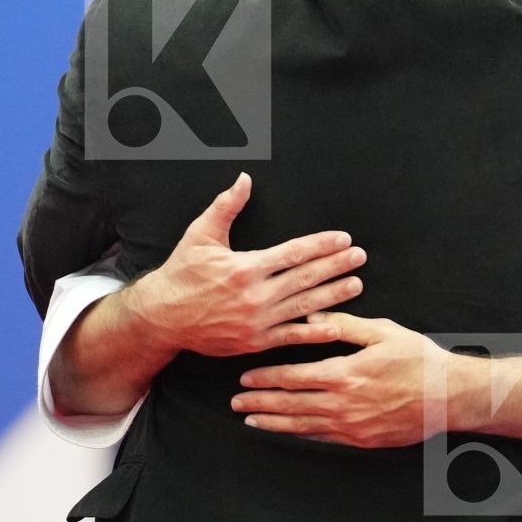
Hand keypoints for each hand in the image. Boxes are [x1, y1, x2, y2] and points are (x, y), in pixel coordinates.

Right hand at [126, 173, 366, 358]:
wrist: (161, 317)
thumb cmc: (182, 273)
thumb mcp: (200, 235)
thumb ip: (226, 206)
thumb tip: (244, 179)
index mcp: (245, 267)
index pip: (293, 253)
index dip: (321, 245)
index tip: (343, 239)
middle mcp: (254, 295)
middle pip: (305, 278)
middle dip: (335, 266)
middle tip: (359, 257)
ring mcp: (256, 322)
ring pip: (303, 307)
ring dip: (333, 295)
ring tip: (356, 284)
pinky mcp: (253, 342)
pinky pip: (289, 337)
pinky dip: (313, 333)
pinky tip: (335, 327)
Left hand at [230, 313, 451, 446]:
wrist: (449, 396)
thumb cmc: (419, 360)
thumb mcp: (383, 332)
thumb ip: (345, 325)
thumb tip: (312, 317)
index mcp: (344, 374)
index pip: (294, 376)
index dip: (268, 378)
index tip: (246, 378)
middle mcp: (342, 404)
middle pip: (291, 405)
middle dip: (260, 403)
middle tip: (236, 403)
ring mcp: (351, 426)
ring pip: (302, 426)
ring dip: (274, 423)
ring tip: (251, 421)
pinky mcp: (361, 440)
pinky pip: (323, 438)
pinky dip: (300, 435)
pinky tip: (287, 433)